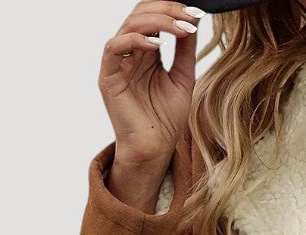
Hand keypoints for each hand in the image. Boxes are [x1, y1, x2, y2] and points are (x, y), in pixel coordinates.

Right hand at [99, 2, 204, 167]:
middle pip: (140, 15)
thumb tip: (192, 20)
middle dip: (166, 10)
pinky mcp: (108, 77)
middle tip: (189, 16)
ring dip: (158, 22)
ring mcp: (118, 64)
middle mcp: (130, 54)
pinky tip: (158, 45)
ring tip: (181, 29)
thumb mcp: (183, 79)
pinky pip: (115, 48)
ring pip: (129, 26)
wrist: (155, 149)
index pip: (154, 17)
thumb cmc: (166, 120)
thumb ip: (185, 50)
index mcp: (146, 52)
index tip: (196, 13)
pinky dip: (135, 40)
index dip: (172, 10)